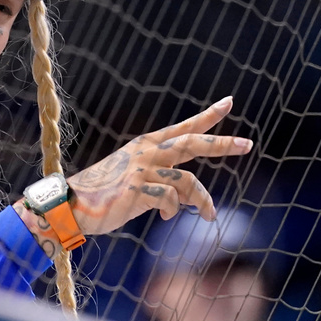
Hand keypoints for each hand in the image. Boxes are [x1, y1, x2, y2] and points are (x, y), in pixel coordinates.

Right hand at [66, 96, 251, 235]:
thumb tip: (188, 199)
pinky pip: (169, 201)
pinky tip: (165, 217)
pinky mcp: (137, 190)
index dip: (207, 116)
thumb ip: (163, 181)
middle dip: (221, 143)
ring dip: (203, 200)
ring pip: (188, 181)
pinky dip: (172, 210)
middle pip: (191, 143)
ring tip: (209, 215)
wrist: (72, 204)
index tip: (229, 102)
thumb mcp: (134, 179)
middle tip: (247, 144)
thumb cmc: (104, 193)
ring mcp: (141, 170)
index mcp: (145, 145)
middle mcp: (146, 153)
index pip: (182, 127)